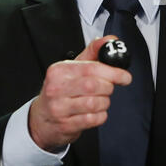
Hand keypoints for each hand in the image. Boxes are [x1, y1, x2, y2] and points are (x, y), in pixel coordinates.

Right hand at [28, 35, 131, 151]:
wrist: (41, 119)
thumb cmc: (60, 90)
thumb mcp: (72, 67)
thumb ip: (93, 52)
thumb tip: (111, 40)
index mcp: (59, 70)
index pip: (91, 68)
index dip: (113, 72)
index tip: (125, 76)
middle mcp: (57, 88)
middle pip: (94, 86)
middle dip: (108, 87)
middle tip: (108, 88)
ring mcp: (59, 108)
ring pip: (95, 104)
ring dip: (104, 102)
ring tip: (100, 100)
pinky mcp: (65, 125)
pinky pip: (93, 119)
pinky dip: (100, 116)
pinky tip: (95, 112)